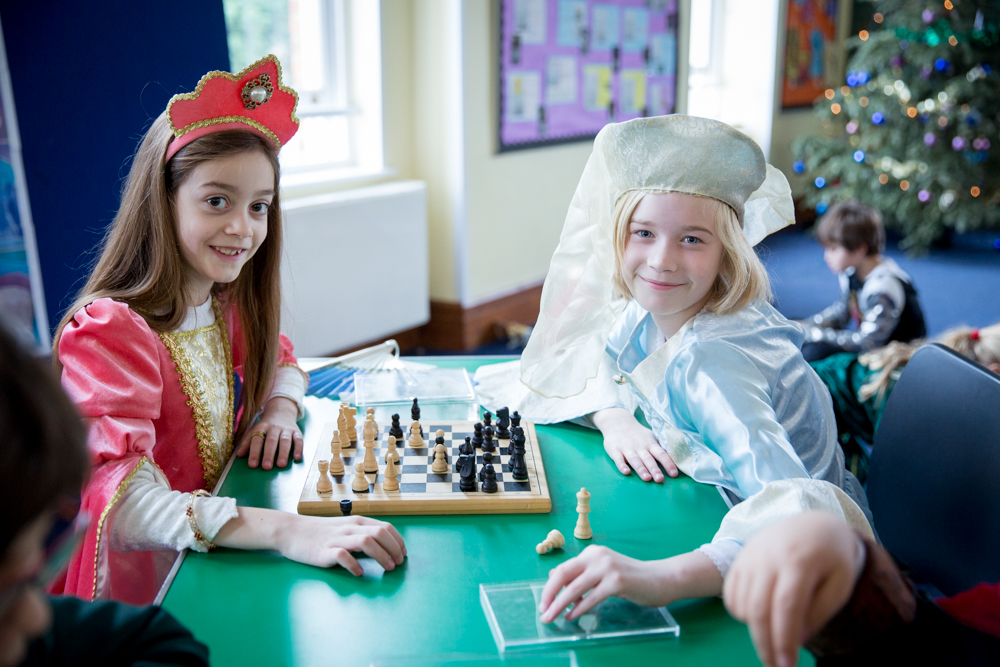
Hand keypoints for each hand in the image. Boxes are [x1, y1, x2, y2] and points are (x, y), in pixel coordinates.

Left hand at [236, 396, 303, 469]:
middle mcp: (274, 427)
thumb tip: (239, 454)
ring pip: (285, 440)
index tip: (252, 465)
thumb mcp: (255, 431)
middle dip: (269, 454)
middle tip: (266, 467)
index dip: (254, 452)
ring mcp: (286, 429)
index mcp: (262, 427)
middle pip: (271, 440)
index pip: (257, 440)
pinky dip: (299, 448)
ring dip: (283, 453)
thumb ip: (247, 442)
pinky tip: (297, 458)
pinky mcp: (297, 431)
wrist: (281, 411)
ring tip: (281, 465)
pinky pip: (299, 439)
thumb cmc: (266, 427)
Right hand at [275, 514, 406, 575]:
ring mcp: (336, 539)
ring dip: (381, 555)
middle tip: (398, 564)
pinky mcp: (324, 551)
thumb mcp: (344, 528)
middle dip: (394, 549)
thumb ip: (362, 533)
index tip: (403, 554)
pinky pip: (343, 556)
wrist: (291, 531)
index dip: (398, 541)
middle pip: (380, 533)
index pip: (385, 527)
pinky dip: (354, 564)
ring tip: (388, 568)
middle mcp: (349, 527)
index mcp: (356, 521)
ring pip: (366, 541)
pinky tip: (359, 573)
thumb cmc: (320, 532)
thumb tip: (384, 546)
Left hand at [538, 546, 659, 622]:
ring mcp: (607, 567)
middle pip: (564, 575)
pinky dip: (579, 609)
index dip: (550, 587)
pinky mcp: (617, 581)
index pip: (563, 569)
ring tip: (551, 617)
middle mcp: (597, 556)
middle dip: (550, 594)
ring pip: (575, 588)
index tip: (544, 602)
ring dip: (560, 605)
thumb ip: (581, 575)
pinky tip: (571, 616)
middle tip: (542, 611)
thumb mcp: (602, 572)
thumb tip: (554, 576)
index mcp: (592, 553)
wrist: (660, 578)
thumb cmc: (631, 578)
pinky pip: (591, 597)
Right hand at [591, 408, 676, 481]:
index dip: (668, 463)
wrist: (618, 422)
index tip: (674, 474)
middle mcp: (639, 446)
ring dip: (641, 469)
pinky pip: (618, 459)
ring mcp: (626, 448)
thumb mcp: (651, 437)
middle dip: (654, 469)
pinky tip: (626, 472)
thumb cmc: (638, 434)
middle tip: (660, 479)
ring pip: (634, 459)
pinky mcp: (614, 450)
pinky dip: (622, 465)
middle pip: (648, 458)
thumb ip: (660, 448)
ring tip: (646, 478)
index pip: (661, 454)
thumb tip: (676, 458)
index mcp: (650, 444)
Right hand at [723, 512, 864, 666]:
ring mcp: (749, 556)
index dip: (784, 638)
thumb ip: (820, 612)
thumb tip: (796, 640)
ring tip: (774, 640)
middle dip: (765, 644)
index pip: (786, 605)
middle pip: (759, 608)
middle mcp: (768, 556)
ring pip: (742, 604)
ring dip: (755, 630)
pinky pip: (731, 595)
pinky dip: (742, 614)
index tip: (788, 665)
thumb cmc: (831, 557)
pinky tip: (761, 617)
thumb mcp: (840, 584)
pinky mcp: (738, 560)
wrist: (811, 524)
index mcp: (799, 560)